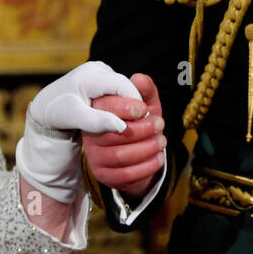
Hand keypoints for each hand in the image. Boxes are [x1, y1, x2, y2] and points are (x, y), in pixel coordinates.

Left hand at [17, 60, 142, 203]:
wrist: (46, 105)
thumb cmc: (58, 112)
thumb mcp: (76, 118)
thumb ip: (97, 121)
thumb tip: (122, 127)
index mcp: (90, 75)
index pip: (121, 84)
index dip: (135, 100)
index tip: (145, 118)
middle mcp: (97, 69)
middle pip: (124, 85)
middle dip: (134, 103)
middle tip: (145, 122)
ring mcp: (100, 71)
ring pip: (122, 87)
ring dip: (129, 103)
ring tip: (136, 121)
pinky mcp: (101, 78)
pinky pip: (117, 89)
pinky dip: (122, 102)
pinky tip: (125, 117)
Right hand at [83, 73, 165, 198]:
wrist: (139, 151)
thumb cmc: (140, 121)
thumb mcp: (145, 102)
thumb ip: (143, 89)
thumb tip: (139, 78)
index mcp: (96, 110)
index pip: (104, 108)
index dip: (126, 107)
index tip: (145, 109)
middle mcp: (90, 133)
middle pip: (113, 134)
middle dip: (142, 130)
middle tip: (160, 124)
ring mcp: (94, 155)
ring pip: (120, 156)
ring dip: (147, 148)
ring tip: (162, 141)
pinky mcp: (102, 174)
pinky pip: (125, 175)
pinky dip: (146, 167)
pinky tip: (159, 158)